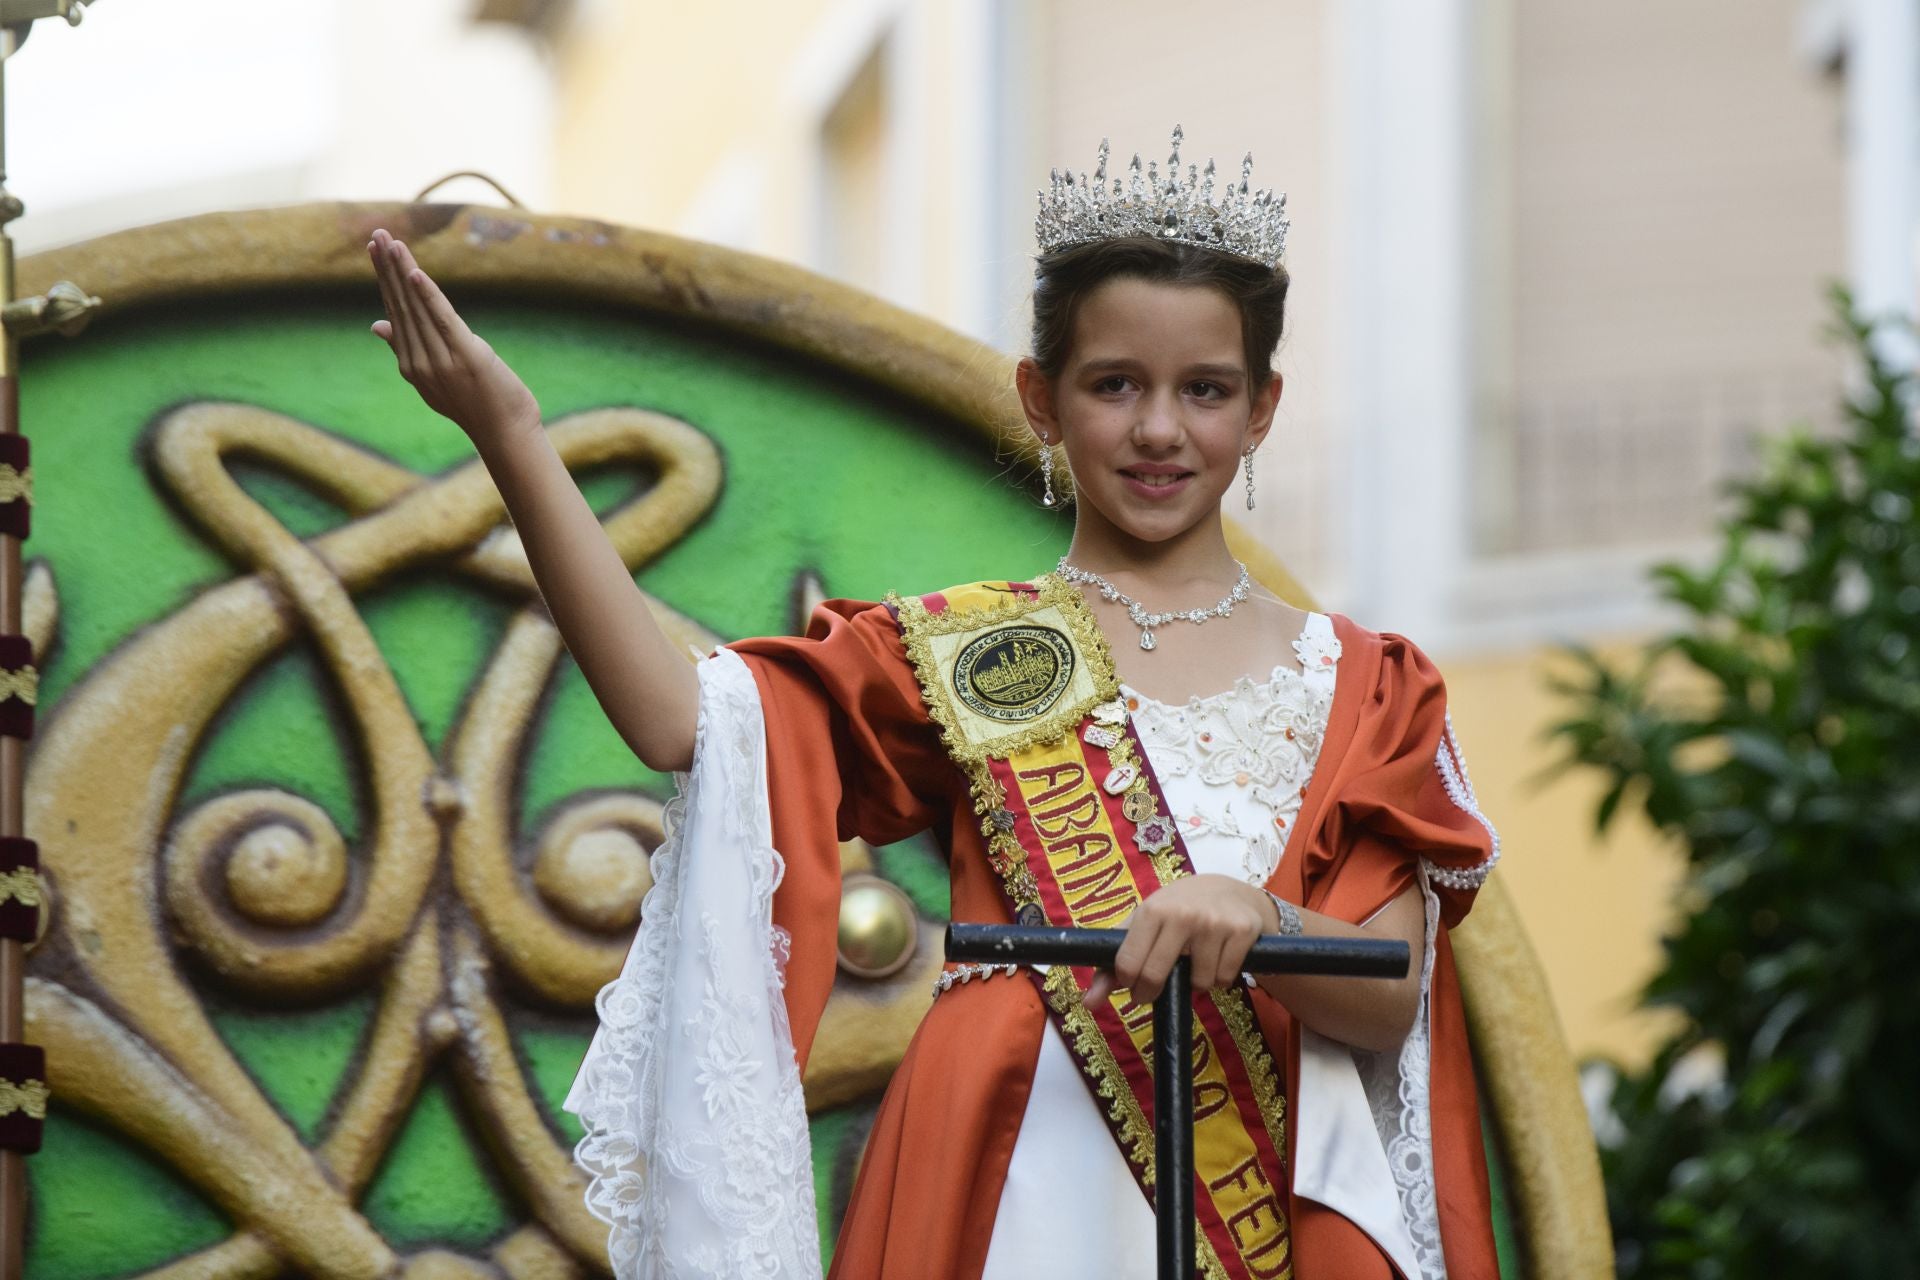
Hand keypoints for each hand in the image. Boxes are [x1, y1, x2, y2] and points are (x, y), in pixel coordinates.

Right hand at [367, 228, 540, 443]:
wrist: (506, 434)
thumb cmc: (475, 404)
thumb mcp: (434, 379)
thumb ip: (406, 349)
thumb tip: (376, 324)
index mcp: (412, 364)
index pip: (395, 312)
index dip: (384, 279)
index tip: (376, 249)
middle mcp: (420, 361)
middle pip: (401, 305)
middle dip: (387, 268)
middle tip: (377, 233)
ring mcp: (441, 359)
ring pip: (417, 308)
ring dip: (403, 272)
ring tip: (391, 242)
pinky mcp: (466, 355)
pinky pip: (443, 319)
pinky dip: (428, 295)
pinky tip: (415, 273)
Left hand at [1082, 874, 1275, 1007]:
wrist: (1233, 892)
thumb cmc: (1179, 910)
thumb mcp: (1144, 924)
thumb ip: (1113, 962)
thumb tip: (1089, 1003)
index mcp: (1152, 910)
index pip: (1127, 963)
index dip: (1129, 983)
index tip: (1134, 984)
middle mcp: (1182, 914)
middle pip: (1156, 976)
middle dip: (1152, 992)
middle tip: (1156, 988)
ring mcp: (1214, 923)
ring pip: (1198, 984)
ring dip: (1196, 983)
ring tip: (1197, 960)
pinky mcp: (1242, 931)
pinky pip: (1224, 980)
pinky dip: (1221, 978)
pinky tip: (1219, 957)